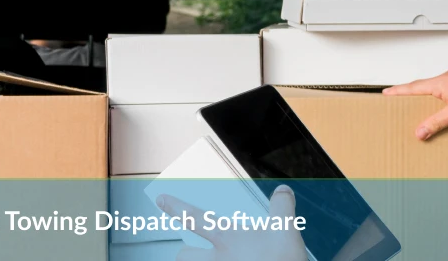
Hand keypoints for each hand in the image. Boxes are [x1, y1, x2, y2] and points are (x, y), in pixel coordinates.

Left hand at [156, 185, 306, 260]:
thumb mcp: (286, 231)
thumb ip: (281, 207)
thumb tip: (282, 192)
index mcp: (228, 239)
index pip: (194, 218)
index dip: (176, 207)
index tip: (161, 200)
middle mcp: (217, 259)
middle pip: (185, 255)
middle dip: (186, 251)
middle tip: (194, 250)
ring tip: (208, 259)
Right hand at [383, 65, 447, 140]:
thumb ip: (436, 123)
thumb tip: (419, 132)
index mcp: (442, 82)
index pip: (415, 87)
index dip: (400, 90)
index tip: (387, 92)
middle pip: (430, 84)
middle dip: (422, 93)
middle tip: (412, 101)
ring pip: (446, 82)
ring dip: (442, 92)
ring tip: (442, 105)